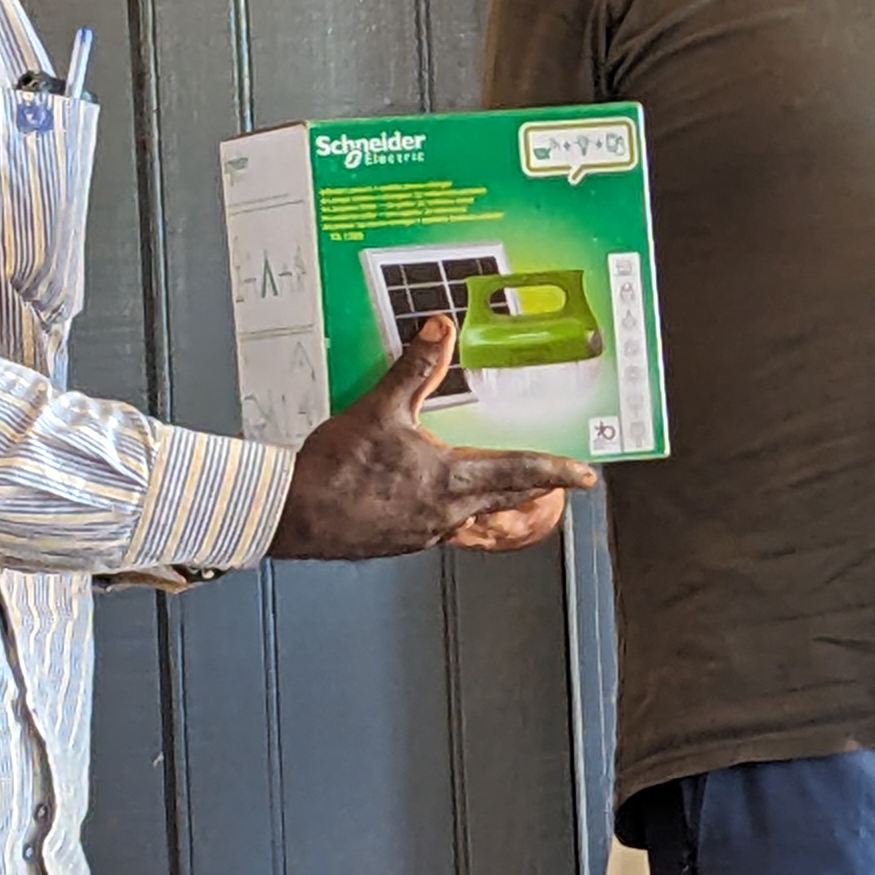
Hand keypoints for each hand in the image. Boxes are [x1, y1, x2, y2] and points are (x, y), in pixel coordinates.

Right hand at [267, 316, 598, 560]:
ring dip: (498, 507)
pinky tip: (441, 505)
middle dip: (536, 491)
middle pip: (507, 501)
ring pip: (477, 519)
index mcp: (450, 480)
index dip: (557, 470)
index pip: (519, 472)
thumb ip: (415, 369)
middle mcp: (445, 512)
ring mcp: (424, 531)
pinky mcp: (400, 540)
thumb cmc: (332, 473)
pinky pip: (444, 530)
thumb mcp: (379, 409)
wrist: (290, 515)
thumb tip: (440, 333)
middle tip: (558, 487)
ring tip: (510, 499)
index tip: (584, 475)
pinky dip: (457, 516)